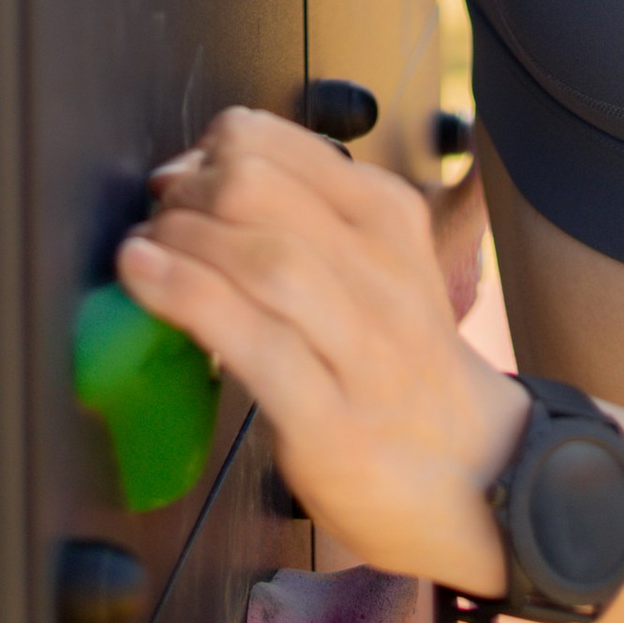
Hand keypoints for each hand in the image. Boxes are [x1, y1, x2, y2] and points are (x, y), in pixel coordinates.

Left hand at [119, 108, 525, 590]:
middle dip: (188, 194)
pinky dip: (185, 297)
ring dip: (180, 242)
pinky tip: (145, 280)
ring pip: (259, 258)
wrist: (482, 477)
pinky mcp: (331, 421)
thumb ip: (304, 223)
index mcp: (387, 217)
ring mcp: (361, 348)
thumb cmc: (404, 369)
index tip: (183, 178)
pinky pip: (252, 342)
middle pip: (259, 190)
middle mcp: (381, 271)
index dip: (212, 149)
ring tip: (141, 252)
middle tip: (161, 221)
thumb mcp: (377, 268)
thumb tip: (193, 180)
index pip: (280, 145)